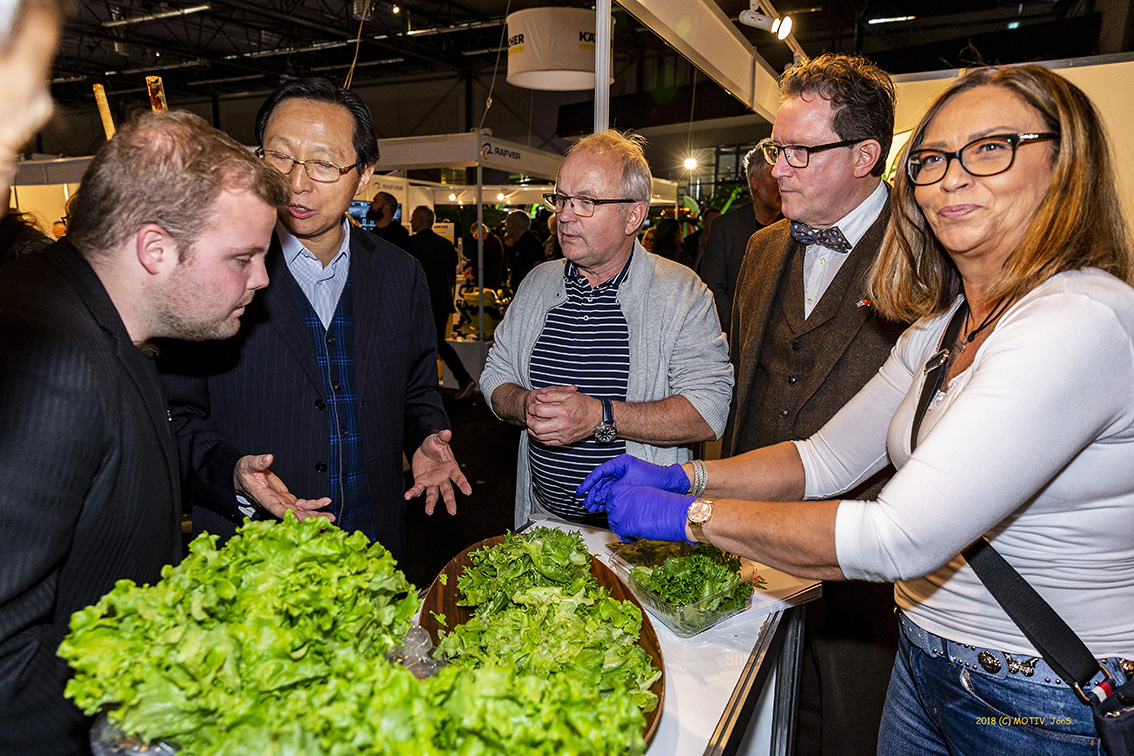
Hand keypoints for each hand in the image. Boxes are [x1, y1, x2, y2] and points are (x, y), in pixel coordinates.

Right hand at [234, 454, 333, 521]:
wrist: (243, 475)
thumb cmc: (243, 471)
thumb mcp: (248, 464)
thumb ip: (258, 462)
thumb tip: (268, 458)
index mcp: (264, 498)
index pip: (278, 509)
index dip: (291, 515)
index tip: (303, 519)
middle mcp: (275, 503)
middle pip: (294, 514)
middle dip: (310, 519)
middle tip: (326, 522)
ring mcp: (282, 502)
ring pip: (301, 511)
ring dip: (315, 514)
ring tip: (330, 518)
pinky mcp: (287, 498)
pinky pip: (302, 504)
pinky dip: (314, 504)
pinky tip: (325, 503)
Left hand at [406, 430, 471, 514]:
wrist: (425, 448)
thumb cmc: (435, 444)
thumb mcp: (438, 440)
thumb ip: (442, 438)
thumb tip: (447, 432)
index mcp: (451, 467)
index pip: (458, 477)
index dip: (463, 484)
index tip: (468, 491)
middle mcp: (443, 477)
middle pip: (447, 491)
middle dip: (450, 501)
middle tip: (452, 511)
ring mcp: (433, 481)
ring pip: (433, 495)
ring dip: (431, 503)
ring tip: (429, 512)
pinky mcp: (422, 482)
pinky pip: (418, 489)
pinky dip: (413, 493)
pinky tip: (407, 496)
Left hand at [524, 385, 600, 445]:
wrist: (598, 418)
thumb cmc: (584, 404)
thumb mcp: (569, 394)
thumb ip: (552, 395)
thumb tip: (538, 397)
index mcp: (563, 411)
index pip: (539, 411)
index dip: (532, 407)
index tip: (532, 405)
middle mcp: (562, 425)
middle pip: (537, 427)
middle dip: (529, 421)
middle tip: (529, 416)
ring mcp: (563, 435)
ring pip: (540, 437)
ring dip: (533, 430)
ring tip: (533, 423)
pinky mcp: (565, 442)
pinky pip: (547, 442)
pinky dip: (540, 437)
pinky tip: (539, 431)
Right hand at [576, 454, 690, 511]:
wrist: (670, 483)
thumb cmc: (654, 478)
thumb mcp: (629, 484)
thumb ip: (612, 490)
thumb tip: (598, 497)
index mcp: (620, 462)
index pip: (600, 471)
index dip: (589, 482)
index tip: (581, 490)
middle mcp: (620, 468)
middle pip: (601, 481)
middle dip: (593, 493)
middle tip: (586, 503)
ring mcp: (623, 476)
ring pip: (606, 488)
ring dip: (599, 498)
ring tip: (592, 508)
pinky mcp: (626, 485)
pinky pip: (613, 492)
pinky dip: (607, 499)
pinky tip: (601, 507)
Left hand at [606, 484, 695, 543]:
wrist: (682, 514)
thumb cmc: (672, 506)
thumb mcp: (651, 495)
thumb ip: (636, 499)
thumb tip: (629, 507)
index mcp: (633, 488)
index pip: (612, 493)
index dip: (614, 502)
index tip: (617, 508)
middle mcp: (627, 497)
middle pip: (610, 507)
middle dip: (615, 515)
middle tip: (623, 521)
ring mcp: (626, 510)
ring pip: (613, 520)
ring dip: (619, 527)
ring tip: (629, 531)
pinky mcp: (629, 524)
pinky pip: (619, 532)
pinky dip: (624, 537)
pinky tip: (632, 537)